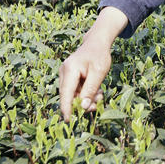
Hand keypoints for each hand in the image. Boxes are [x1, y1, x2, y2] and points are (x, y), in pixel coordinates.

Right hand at [58, 7, 127, 121]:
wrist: (97, 42)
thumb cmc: (99, 55)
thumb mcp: (99, 73)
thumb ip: (90, 90)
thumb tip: (83, 107)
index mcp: (70, 70)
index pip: (66, 93)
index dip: (67, 108)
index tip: (69, 121)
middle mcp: (64, 72)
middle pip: (69, 95)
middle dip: (82, 103)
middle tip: (97, 106)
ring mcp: (65, 74)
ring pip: (73, 94)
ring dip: (86, 98)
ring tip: (100, 95)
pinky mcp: (69, 76)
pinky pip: (75, 90)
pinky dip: (85, 93)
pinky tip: (96, 91)